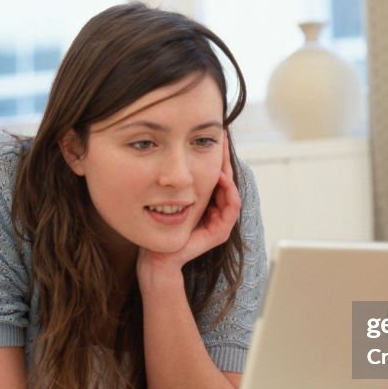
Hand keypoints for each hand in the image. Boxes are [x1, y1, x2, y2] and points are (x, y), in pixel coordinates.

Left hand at [137, 132, 240, 282]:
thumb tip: (176, 151)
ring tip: (221, 155)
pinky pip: (232, 208)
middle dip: (224, 158)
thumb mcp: (167, 194)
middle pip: (226, 179)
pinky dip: (229, 192)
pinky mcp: (220, 231)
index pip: (216, 175)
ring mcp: (219, 221)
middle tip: (222, 137)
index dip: (216, 155)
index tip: (215, 135)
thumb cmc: (157, 224)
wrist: (155, 253)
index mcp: (205, 202)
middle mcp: (215, 210)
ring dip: (228, 172)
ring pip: (232, 191)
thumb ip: (175, 179)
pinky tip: (221, 178)